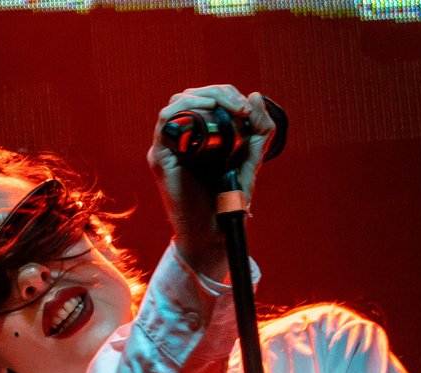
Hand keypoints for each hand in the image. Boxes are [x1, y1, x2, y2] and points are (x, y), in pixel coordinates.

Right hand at [147, 85, 279, 280]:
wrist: (214, 231)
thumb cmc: (228, 199)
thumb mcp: (251, 157)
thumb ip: (259, 129)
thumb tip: (255, 95)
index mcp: (199, 134)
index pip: (207, 98)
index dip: (227, 94)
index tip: (247, 108)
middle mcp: (180, 137)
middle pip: (192, 95)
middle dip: (220, 93)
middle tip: (241, 108)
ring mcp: (167, 147)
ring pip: (177, 102)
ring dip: (205, 98)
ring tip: (228, 108)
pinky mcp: (160, 158)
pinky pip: (166, 122)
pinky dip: (185, 109)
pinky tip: (207, 112)